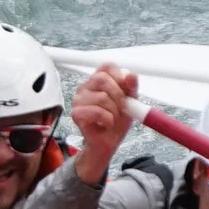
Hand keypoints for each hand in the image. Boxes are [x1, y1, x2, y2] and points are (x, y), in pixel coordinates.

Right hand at [70, 66, 138, 185]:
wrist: (108, 142)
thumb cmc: (117, 121)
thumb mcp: (130, 102)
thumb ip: (131, 88)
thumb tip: (131, 75)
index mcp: (98, 80)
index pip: (106, 66)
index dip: (119, 76)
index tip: (126, 90)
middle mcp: (86, 87)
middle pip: (101, 78)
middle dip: (118, 95)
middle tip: (123, 107)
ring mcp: (78, 99)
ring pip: (101, 97)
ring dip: (114, 111)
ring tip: (113, 119)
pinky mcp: (76, 113)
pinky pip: (95, 111)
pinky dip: (107, 119)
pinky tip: (106, 123)